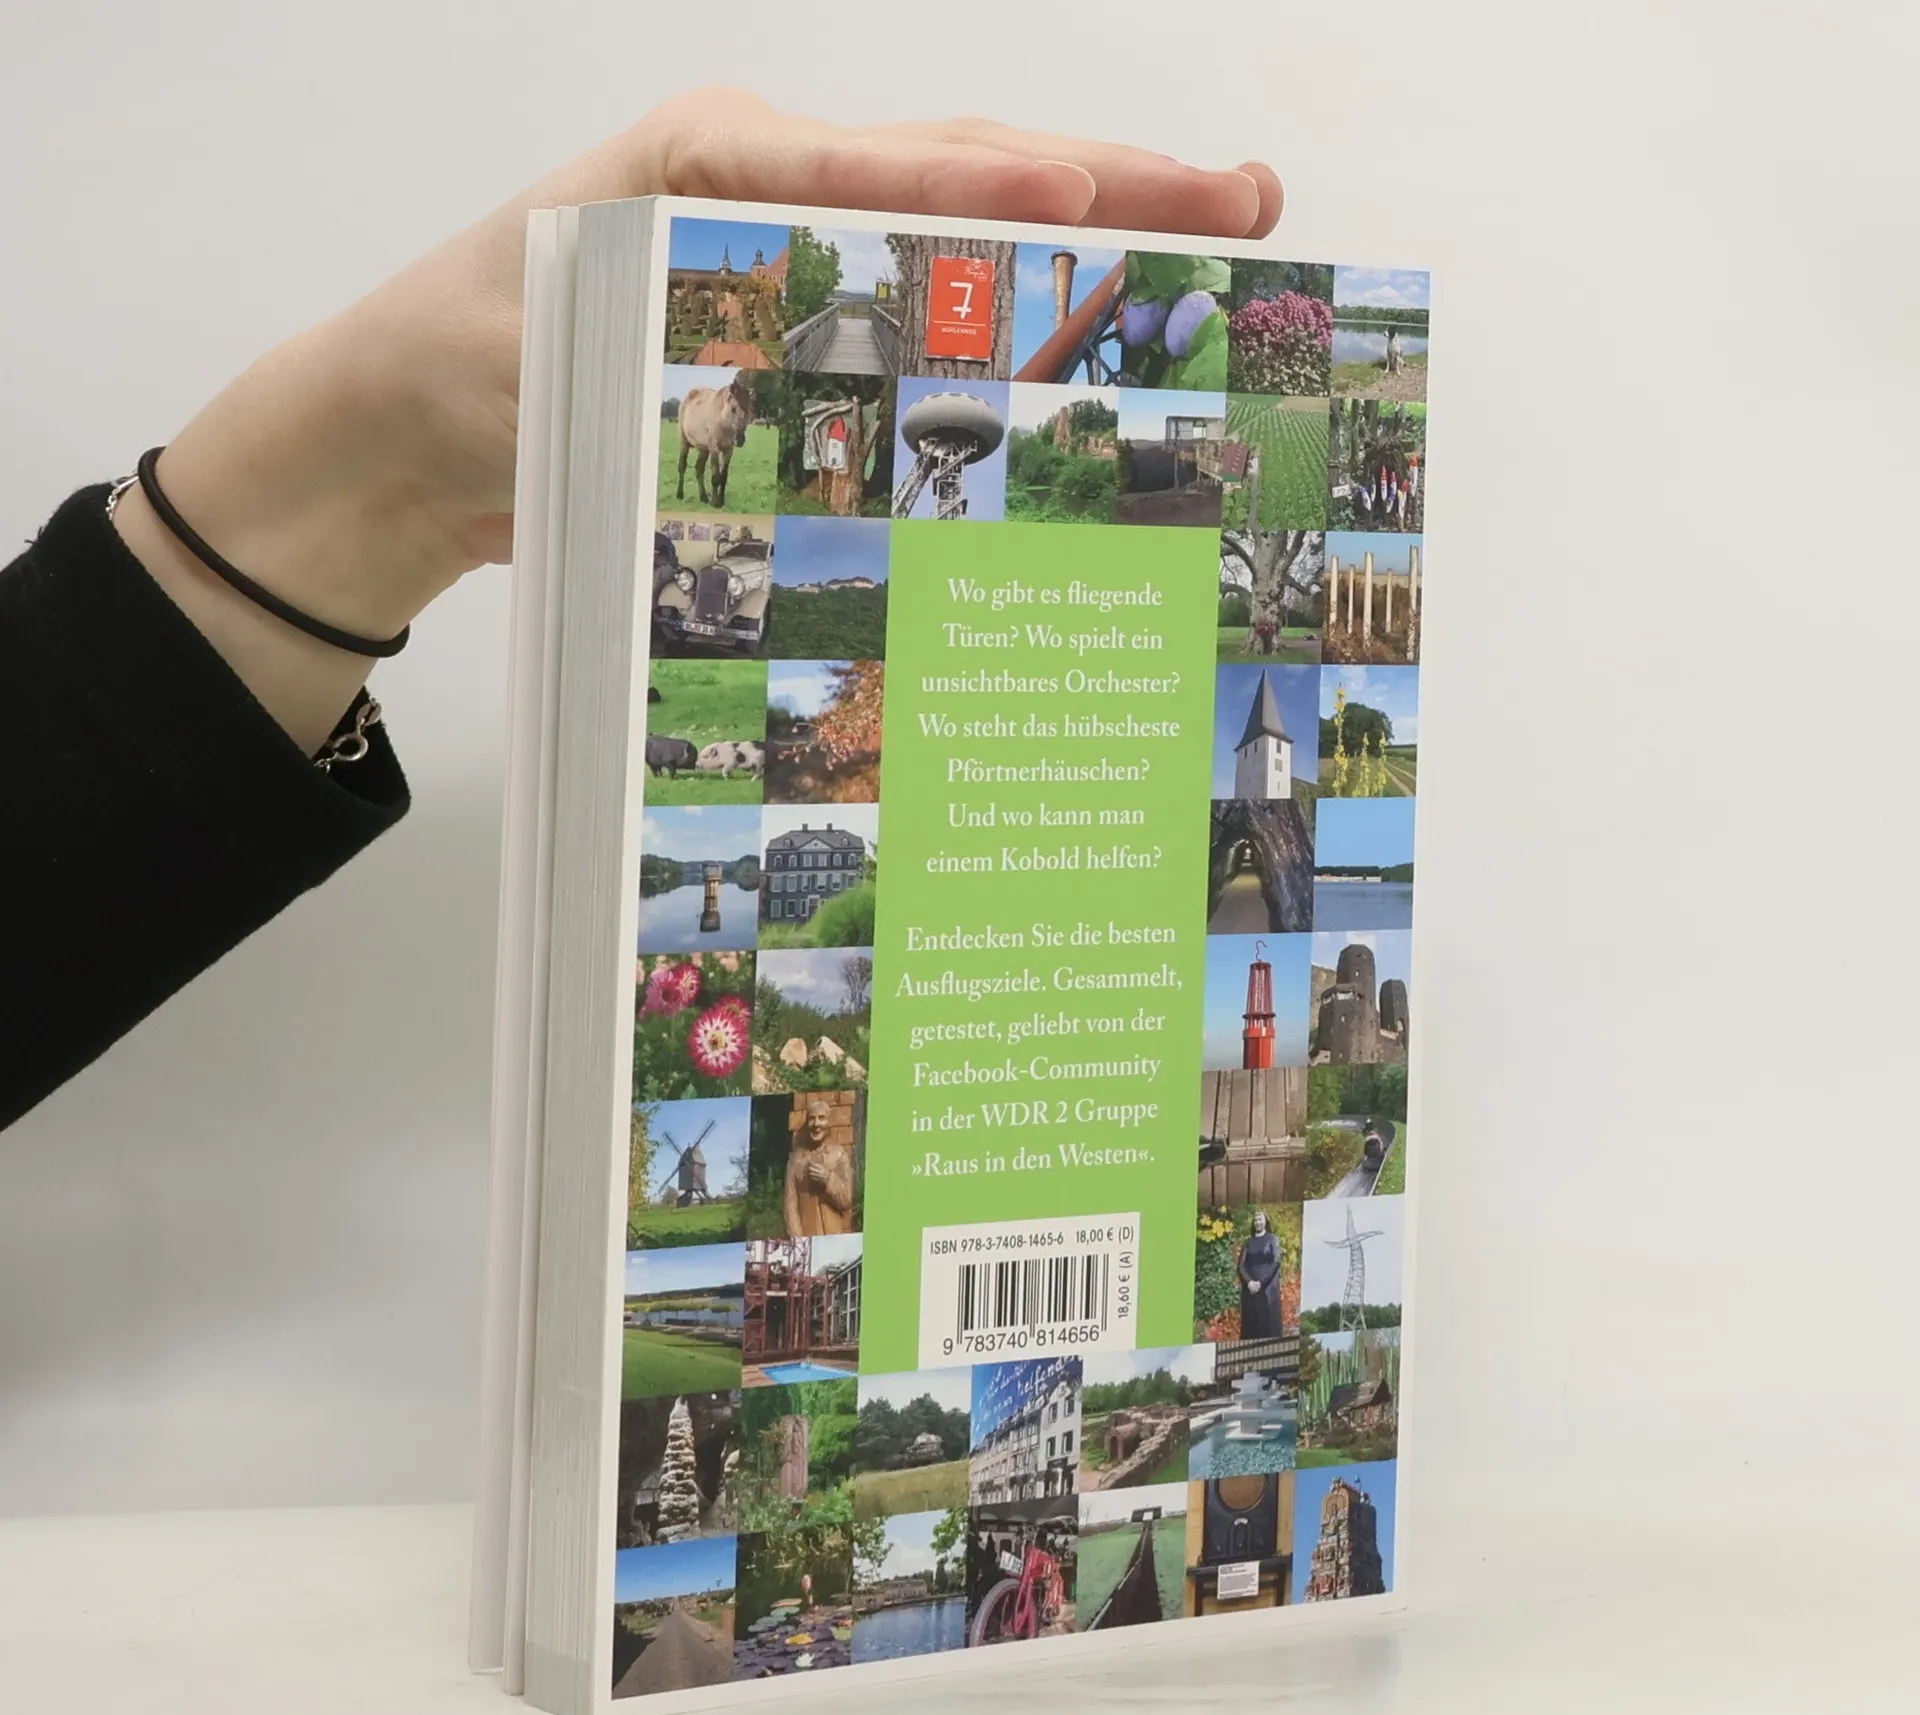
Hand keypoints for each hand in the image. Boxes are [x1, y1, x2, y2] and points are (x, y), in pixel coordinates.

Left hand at [117, 90, 1279, 749]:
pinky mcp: (804, 336)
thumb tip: (842, 360)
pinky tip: (1094, 358)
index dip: (989, 190)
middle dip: (1109, 189)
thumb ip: (687, 330)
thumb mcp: (555, 337)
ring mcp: (797, 260)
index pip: (879, 163)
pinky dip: (1013, 336)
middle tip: (1244, 201)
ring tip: (1216, 249)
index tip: (1088, 201)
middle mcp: (772, 194)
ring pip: (965, 238)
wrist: (407, 441)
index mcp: (711, 163)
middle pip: (961, 175)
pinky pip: (926, 322)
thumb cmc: (458, 372)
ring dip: (1090, 251)